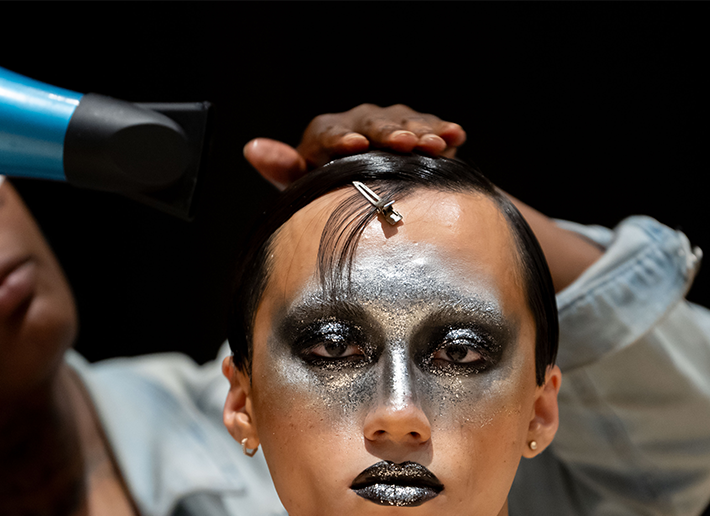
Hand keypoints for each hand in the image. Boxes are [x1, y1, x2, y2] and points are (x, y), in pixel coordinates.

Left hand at [244, 104, 466, 189]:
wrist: (365, 200)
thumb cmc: (327, 197)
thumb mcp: (303, 188)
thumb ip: (283, 169)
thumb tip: (253, 148)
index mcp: (324, 136)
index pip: (330, 132)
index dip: (342, 138)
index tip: (356, 146)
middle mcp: (356, 123)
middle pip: (372, 123)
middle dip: (390, 132)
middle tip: (407, 143)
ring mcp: (388, 124)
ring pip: (404, 121)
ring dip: (421, 132)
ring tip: (437, 144)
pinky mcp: (415, 129)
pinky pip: (429, 126)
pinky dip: (442, 130)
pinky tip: (456, 136)